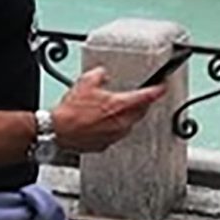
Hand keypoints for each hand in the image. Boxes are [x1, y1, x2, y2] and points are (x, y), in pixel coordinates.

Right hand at [50, 68, 166, 154]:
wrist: (57, 131)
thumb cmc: (71, 112)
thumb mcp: (86, 82)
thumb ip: (100, 75)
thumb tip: (103, 74)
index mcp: (120, 105)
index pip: (147, 97)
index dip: (158, 90)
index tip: (163, 87)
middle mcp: (121, 122)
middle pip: (141, 111)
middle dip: (142, 103)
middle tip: (139, 96)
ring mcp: (114, 135)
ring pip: (130, 124)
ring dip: (128, 115)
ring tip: (117, 109)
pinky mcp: (105, 144)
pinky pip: (117, 133)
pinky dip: (115, 126)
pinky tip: (105, 121)